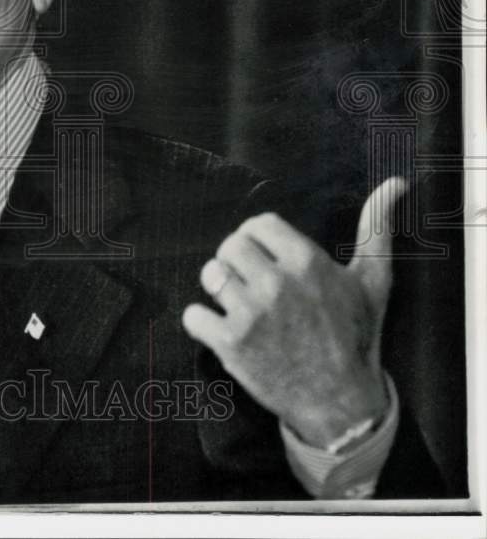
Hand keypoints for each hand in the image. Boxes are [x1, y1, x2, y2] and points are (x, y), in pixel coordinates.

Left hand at [181, 177, 406, 446]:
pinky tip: (223, 329)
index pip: (257, 224)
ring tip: (238, 304)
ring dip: (219, 289)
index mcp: (306, 262)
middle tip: (253, 283)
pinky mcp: (230, 345)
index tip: (269, 259)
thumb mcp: (372, 281)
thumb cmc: (356, 337)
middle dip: (238, 262)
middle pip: (229, 245)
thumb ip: (375, 228)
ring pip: (209, 274)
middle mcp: (277, 284)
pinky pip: (192, 315)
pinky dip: (201, 322)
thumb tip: (395, 184)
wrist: (343, 404)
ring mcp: (251, 314)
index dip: (259, 240)